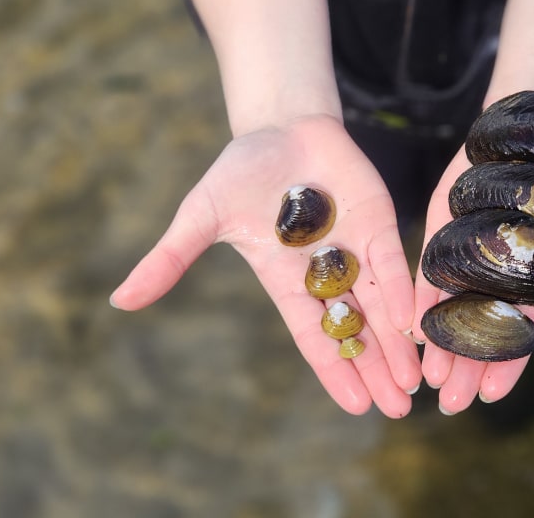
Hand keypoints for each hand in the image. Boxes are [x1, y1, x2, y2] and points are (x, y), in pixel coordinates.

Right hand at [110, 115, 421, 417]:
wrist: (278, 124)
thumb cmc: (239, 172)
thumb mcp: (201, 217)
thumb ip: (170, 259)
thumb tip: (119, 301)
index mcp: (287, 281)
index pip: (314, 335)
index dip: (333, 370)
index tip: (355, 406)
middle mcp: (327, 273)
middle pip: (355, 330)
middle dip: (376, 368)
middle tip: (399, 409)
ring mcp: (356, 247)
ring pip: (381, 304)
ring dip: (397, 343)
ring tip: (414, 383)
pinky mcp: (377, 219)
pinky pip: (392, 259)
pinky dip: (400, 289)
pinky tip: (413, 322)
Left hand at [413, 148, 533, 414]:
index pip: (524, 326)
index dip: (510, 360)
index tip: (494, 396)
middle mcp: (504, 266)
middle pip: (483, 324)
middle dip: (469, 365)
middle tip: (452, 404)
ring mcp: (473, 245)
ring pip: (453, 303)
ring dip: (441, 342)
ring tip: (428, 380)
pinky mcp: (446, 220)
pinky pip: (429, 263)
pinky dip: (419, 294)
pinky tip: (407, 326)